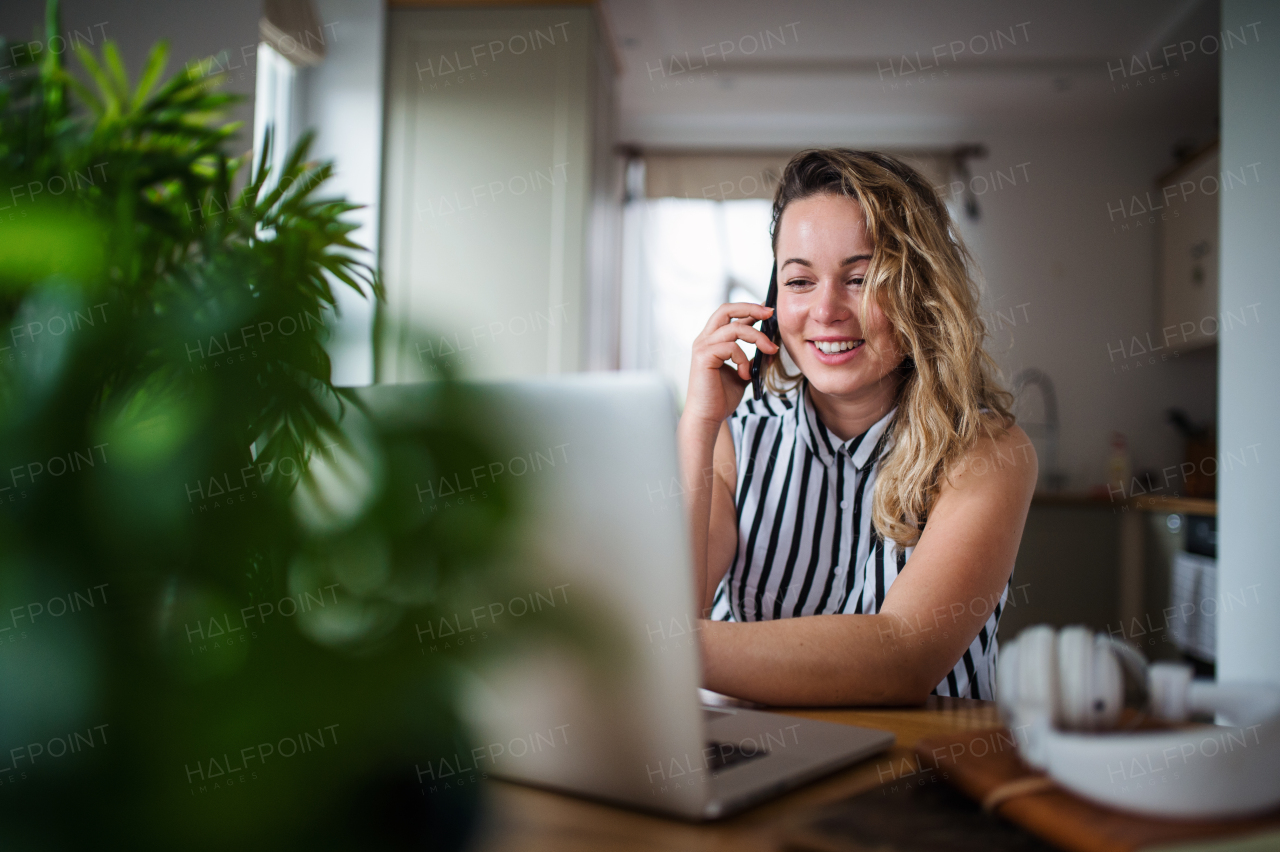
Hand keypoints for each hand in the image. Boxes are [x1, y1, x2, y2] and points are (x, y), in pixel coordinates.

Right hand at [683, 302, 778, 430]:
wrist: (708, 417)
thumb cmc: (721, 398)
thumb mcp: (743, 373)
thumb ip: (753, 359)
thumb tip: (771, 347)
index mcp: (712, 341)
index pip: (730, 315)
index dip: (750, 309)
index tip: (769, 310)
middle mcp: (704, 339)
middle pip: (726, 309)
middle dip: (750, 308)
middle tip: (770, 313)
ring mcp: (702, 346)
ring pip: (735, 328)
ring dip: (757, 337)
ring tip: (770, 350)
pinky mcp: (703, 356)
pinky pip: (731, 347)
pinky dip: (744, 359)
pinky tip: (745, 374)